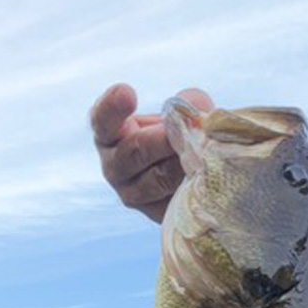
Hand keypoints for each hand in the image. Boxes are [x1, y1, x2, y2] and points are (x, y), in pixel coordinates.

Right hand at [90, 83, 213, 222]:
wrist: (195, 179)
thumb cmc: (179, 137)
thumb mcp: (180, 114)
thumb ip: (186, 104)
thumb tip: (194, 107)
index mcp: (108, 134)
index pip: (102, 120)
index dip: (113, 107)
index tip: (128, 92)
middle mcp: (113, 166)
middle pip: (136, 151)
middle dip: (165, 139)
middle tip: (187, 132)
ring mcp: (131, 194)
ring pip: (160, 178)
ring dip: (184, 163)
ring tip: (204, 153)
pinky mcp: (154, 214)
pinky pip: (175, 200)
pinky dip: (192, 186)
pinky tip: (206, 178)